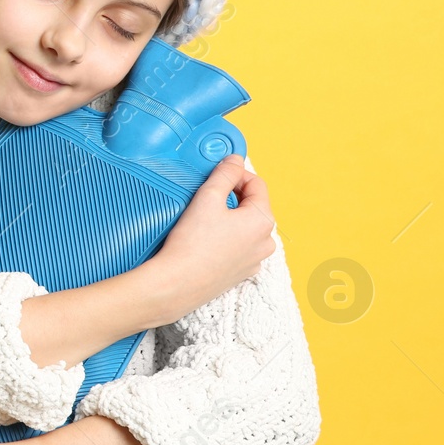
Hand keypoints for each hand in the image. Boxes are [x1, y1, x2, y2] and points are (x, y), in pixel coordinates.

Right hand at [140, 153, 275, 325]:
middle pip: (253, 206)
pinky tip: (206, 241)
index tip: (217, 175)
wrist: (177, 284)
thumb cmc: (192, 243)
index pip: (257, 184)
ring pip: (246, 227)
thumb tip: (236, 160)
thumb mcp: (207, 198)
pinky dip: (227, 238)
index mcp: (262, 221)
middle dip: (232, 197)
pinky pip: (239, 247)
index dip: (236, 174)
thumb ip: (225, 174)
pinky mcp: (241, 273)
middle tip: (206, 197)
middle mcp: (265, 242)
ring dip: (229, 218)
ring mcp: (255, 260)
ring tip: (204, 220)